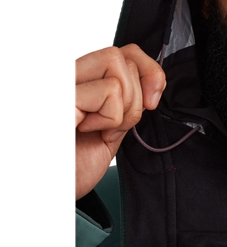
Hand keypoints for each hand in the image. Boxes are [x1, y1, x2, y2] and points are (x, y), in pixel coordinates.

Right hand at [76, 44, 165, 199]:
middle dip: (134, 97)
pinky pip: (109, 90)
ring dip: (121, 109)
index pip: (124, 52)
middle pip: (123, 55)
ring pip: (117, 66)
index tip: (151, 101)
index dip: (148, 71)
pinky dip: (111, 118)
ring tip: (97, 129)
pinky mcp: (62, 96)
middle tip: (113, 126)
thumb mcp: (112, 128)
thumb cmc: (74, 167)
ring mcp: (62, 84)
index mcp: (80, 82)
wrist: (53, 194)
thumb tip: (153, 81)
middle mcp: (68, 76)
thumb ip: (127, 102)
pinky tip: (86, 131)